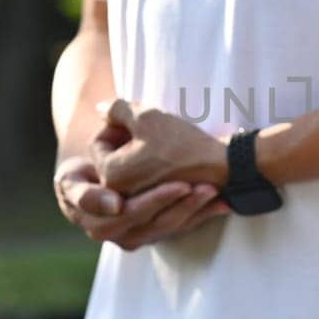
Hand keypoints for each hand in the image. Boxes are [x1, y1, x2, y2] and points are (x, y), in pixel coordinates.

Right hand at [53, 155, 228, 248]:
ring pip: (174, 226)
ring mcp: (143, 237)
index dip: (157, 199)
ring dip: (198, 210)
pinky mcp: (159, 233)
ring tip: (216, 191)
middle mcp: (124, 237)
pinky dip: (205, 215)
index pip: (132, 211)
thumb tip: (116, 205)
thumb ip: (84, 193)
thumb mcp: (69, 182)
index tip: (181, 186)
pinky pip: (183, 226)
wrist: (91, 182)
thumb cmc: (79, 178)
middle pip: (159, 222)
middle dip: (185, 203)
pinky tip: (224, 203)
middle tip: (206, 185)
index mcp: (101, 225)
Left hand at [91, 98, 229, 195]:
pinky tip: (165, 157)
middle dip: (122, 141)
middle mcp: (120, 197)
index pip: (97, 144)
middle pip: (109, 160)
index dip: (114, 125)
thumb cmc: (183, 143)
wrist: (221, 168)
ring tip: (157, 142)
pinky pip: (141, 187)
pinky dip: (148, 170)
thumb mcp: (147, 116)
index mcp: (111, 177)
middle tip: (147, 130)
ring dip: (135, 154)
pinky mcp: (155, 210)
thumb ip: (117, 109)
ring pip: (125, 172)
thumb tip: (100, 108)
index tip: (136, 120)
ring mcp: (138, 206)